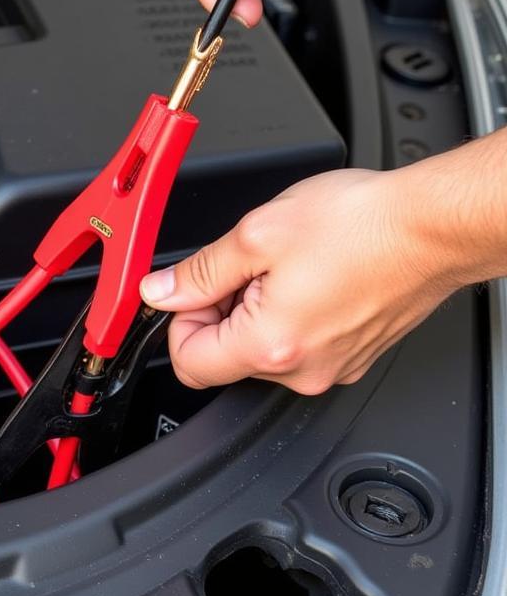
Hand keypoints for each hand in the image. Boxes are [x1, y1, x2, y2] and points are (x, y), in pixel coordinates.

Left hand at [139, 168, 462, 394]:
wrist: (434, 226)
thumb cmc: (362, 224)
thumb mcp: (257, 234)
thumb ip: (198, 272)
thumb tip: (160, 292)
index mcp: (270, 346)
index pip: (187, 364)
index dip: (180, 320)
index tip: (195, 288)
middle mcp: (301, 371)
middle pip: (223, 358)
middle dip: (220, 311)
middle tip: (248, 266)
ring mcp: (330, 368)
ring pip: (260, 351)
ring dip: (255, 311)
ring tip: (285, 267)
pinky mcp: (350, 357)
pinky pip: (296, 346)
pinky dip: (288, 315)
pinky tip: (309, 277)